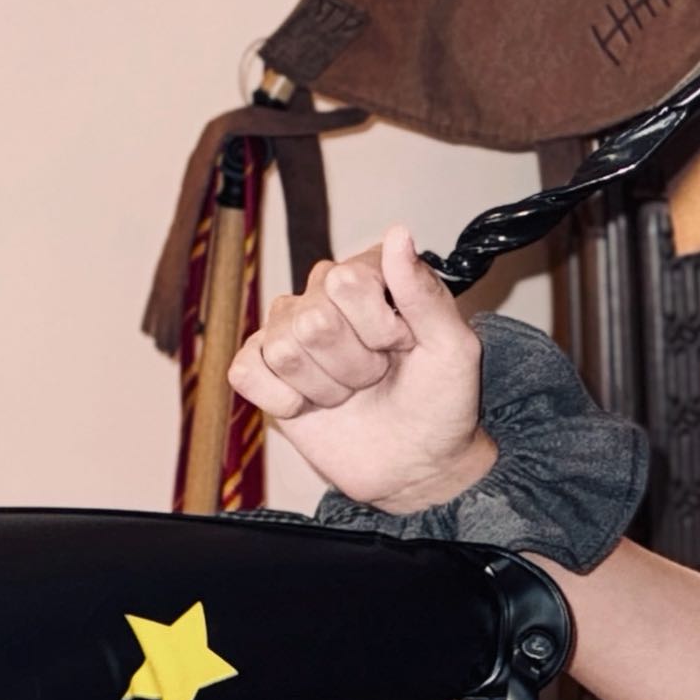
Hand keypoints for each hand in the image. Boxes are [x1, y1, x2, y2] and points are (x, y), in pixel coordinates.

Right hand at [230, 226, 494, 513]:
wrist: (416, 465)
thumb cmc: (440, 403)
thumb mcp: (453, 349)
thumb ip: (425, 293)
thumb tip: (397, 234)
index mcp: (369, 275)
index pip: (347, 281)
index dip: (379, 328)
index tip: (403, 347)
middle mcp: (323, 293)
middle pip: (314, 319)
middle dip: (355, 364)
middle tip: (376, 376)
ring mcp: (288, 330)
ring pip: (284, 349)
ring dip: (327, 387)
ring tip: (351, 391)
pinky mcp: (262, 369)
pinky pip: (246, 371)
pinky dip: (282, 401)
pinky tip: (310, 406)